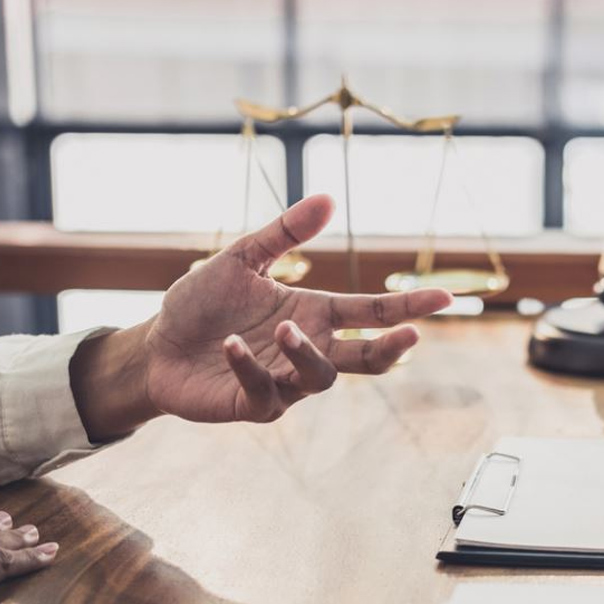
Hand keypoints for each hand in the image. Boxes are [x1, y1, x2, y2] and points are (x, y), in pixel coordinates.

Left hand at [70, 195, 452, 438]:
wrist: (157, 345)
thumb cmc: (202, 304)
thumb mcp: (241, 259)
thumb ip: (285, 234)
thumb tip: (329, 199)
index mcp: (315, 314)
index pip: (372, 313)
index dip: (409, 307)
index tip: (447, 297)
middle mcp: (308, 349)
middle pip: (366, 359)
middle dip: (391, 349)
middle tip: (410, 336)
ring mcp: (284, 382)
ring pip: (320, 377)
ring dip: (307, 352)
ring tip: (284, 327)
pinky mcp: (254, 405)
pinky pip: (266, 391)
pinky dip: (251, 366)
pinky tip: (231, 346)